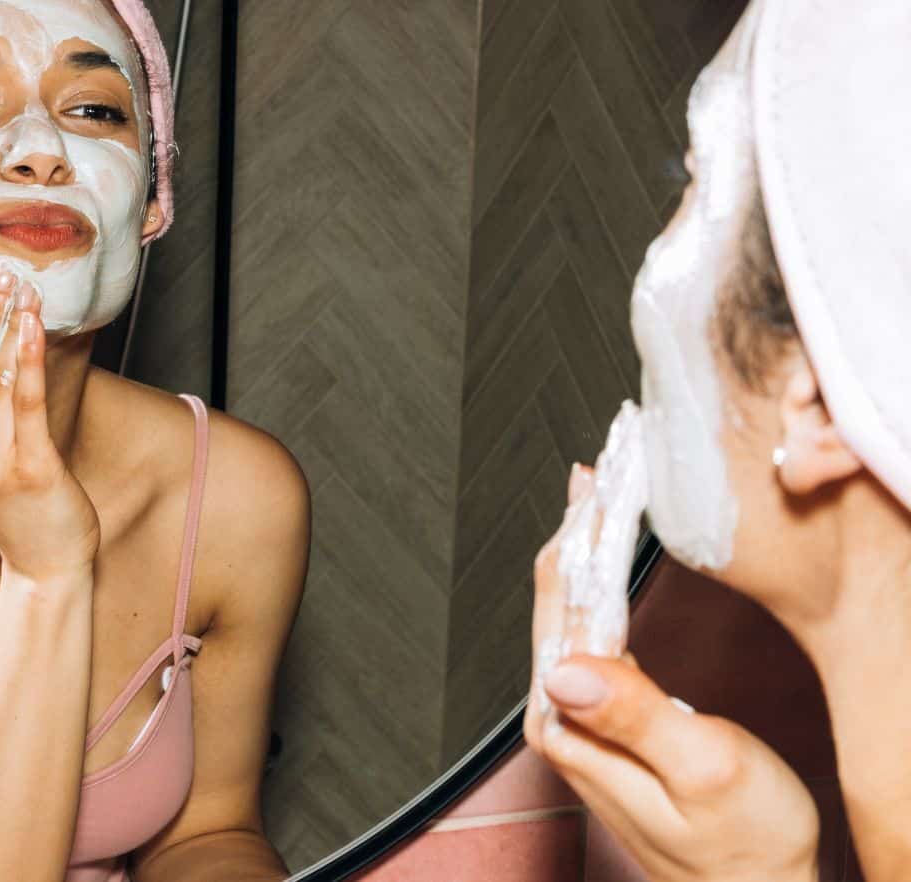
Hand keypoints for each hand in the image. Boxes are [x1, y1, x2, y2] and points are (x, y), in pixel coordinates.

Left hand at [524, 466, 819, 881]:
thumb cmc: (742, 849)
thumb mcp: (704, 774)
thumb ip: (637, 714)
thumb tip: (564, 665)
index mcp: (572, 720)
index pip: (567, 600)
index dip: (584, 531)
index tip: (602, 476)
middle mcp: (560, 713)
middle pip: (559, 593)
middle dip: (577, 521)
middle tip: (603, 458)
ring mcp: (578, 713)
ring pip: (569, 604)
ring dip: (583, 541)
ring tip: (599, 484)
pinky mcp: (604, 715)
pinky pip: (589, 626)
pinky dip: (597, 577)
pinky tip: (603, 551)